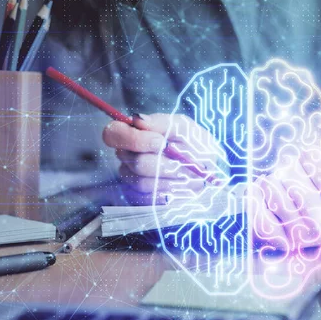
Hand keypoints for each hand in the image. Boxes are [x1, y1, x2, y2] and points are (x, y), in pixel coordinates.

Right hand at [103, 113, 224, 204]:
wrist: (207, 171)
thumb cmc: (193, 144)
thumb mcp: (184, 128)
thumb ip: (163, 123)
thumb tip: (138, 119)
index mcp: (132, 134)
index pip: (112, 134)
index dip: (133, 139)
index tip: (160, 142)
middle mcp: (127, 156)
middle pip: (132, 161)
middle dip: (161, 162)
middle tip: (181, 161)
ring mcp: (131, 179)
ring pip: (141, 182)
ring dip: (170, 178)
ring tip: (186, 173)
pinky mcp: (140, 199)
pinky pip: (148, 199)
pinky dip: (169, 192)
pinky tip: (180, 186)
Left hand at [249, 147, 320, 250]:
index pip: (313, 156)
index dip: (311, 156)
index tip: (317, 167)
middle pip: (289, 170)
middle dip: (290, 168)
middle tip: (298, 178)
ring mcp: (302, 236)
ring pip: (271, 185)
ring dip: (273, 181)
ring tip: (283, 188)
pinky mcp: (280, 244)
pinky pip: (258, 212)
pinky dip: (255, 198)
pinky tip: (260, 193)